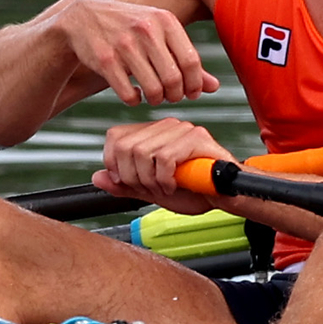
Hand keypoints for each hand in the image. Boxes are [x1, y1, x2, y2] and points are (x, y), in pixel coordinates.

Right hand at [43, 0, 219, 106]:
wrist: (83, 17)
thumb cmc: (131, 28)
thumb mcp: (159, 34)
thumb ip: (185, 59)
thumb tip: (214, 88)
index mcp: (165, 21)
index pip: (191, 62)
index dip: (195, 85)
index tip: (190, 94)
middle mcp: (145, 30)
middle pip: (173, 79)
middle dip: (175, 96)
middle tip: (170, 97)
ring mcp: (123, 45)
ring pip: (152, 89)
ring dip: (156, 100)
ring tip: (153, 96)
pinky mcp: (104, 60)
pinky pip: (129, 94)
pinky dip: (134, 100)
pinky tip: (133, 94)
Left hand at [96, 117, 240, 213]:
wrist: (226, 197)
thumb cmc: (194, 192)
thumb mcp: (151, 191)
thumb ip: (125, 184)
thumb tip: (96, 176)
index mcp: (153, 134)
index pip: (115, 137)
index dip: (114, 164)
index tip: (130, 183)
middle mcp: (166, 126)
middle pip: (125, 147)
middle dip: (132, 177)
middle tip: (150, 189)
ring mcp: (182, 129)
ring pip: (142, 153)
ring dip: (150, 180)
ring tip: (165, 188)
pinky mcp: (197, 138)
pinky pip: (165, 158)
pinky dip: (165, 179)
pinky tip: (175, 186)